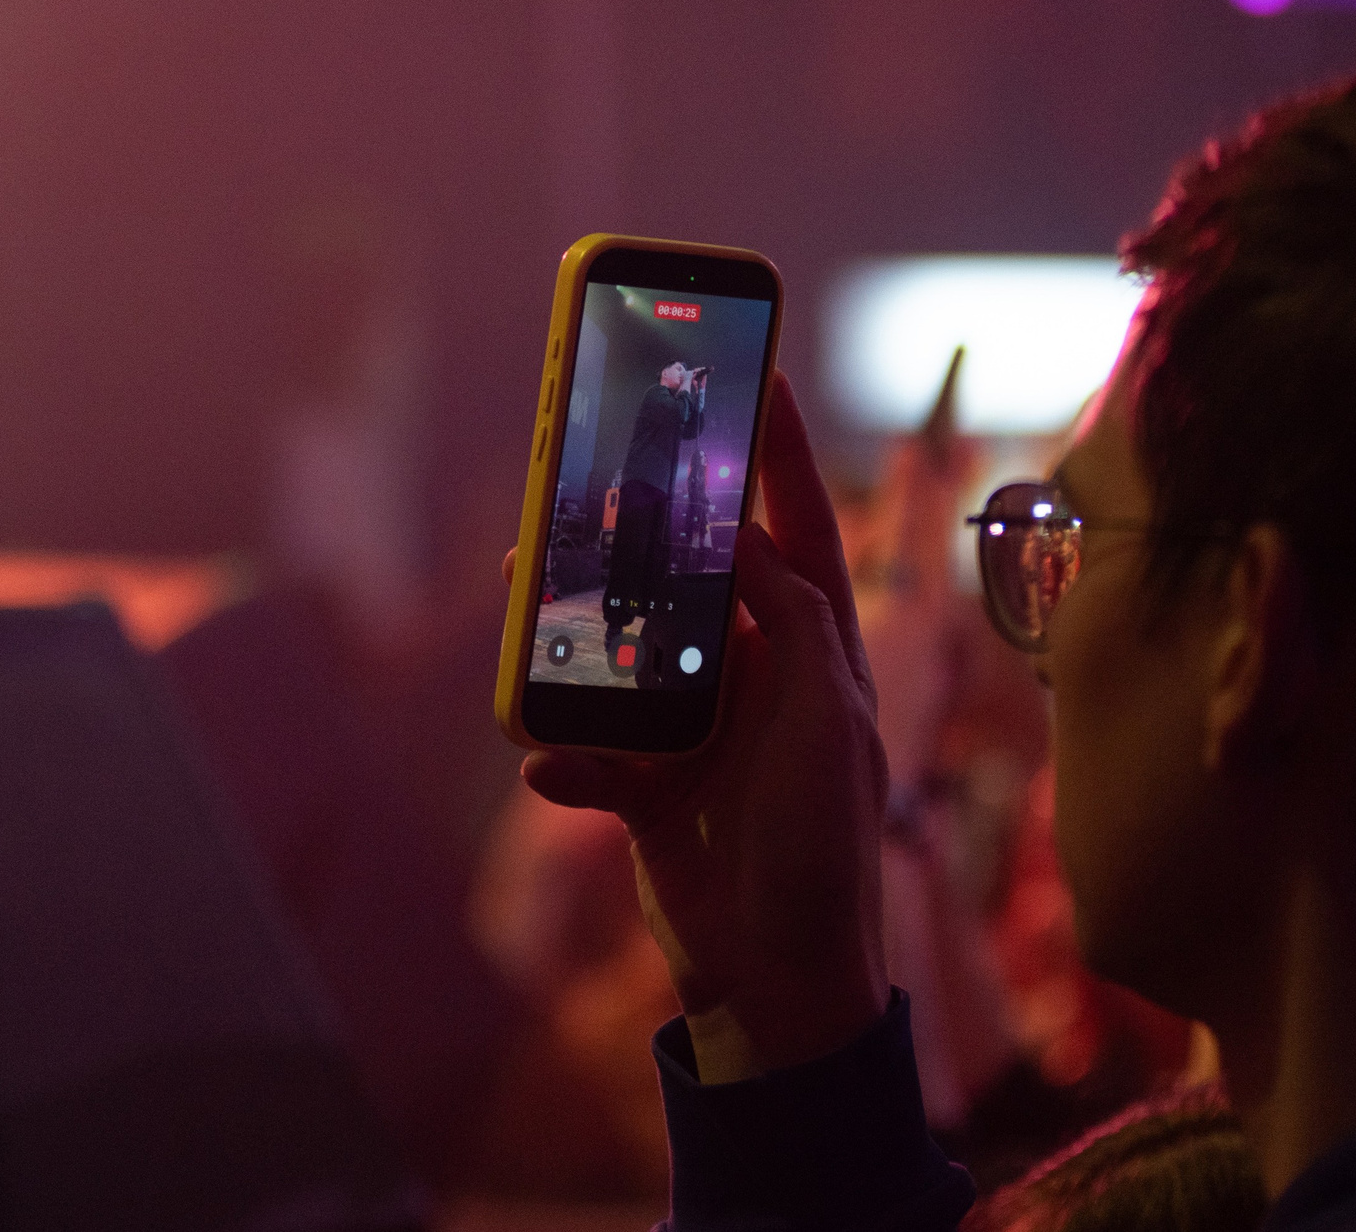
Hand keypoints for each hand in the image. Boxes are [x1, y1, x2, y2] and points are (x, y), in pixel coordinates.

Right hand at [506, 372, 890, 1081]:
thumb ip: (792, 620)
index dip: (781, 454)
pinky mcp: (648, 788)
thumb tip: (747, 541)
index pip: (800, 527)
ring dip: (573, 625)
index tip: (757, 375)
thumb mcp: (829, 715)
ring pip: (622, 648)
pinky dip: (565, 755)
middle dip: (642, 526)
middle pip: (690, 575)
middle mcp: (757, 677)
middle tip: (596, 467)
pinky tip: (549, 761)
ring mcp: (699, 731)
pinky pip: (588, 750)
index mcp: (816, 652)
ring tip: (525, 590)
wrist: (780, 981)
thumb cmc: (825, 846)